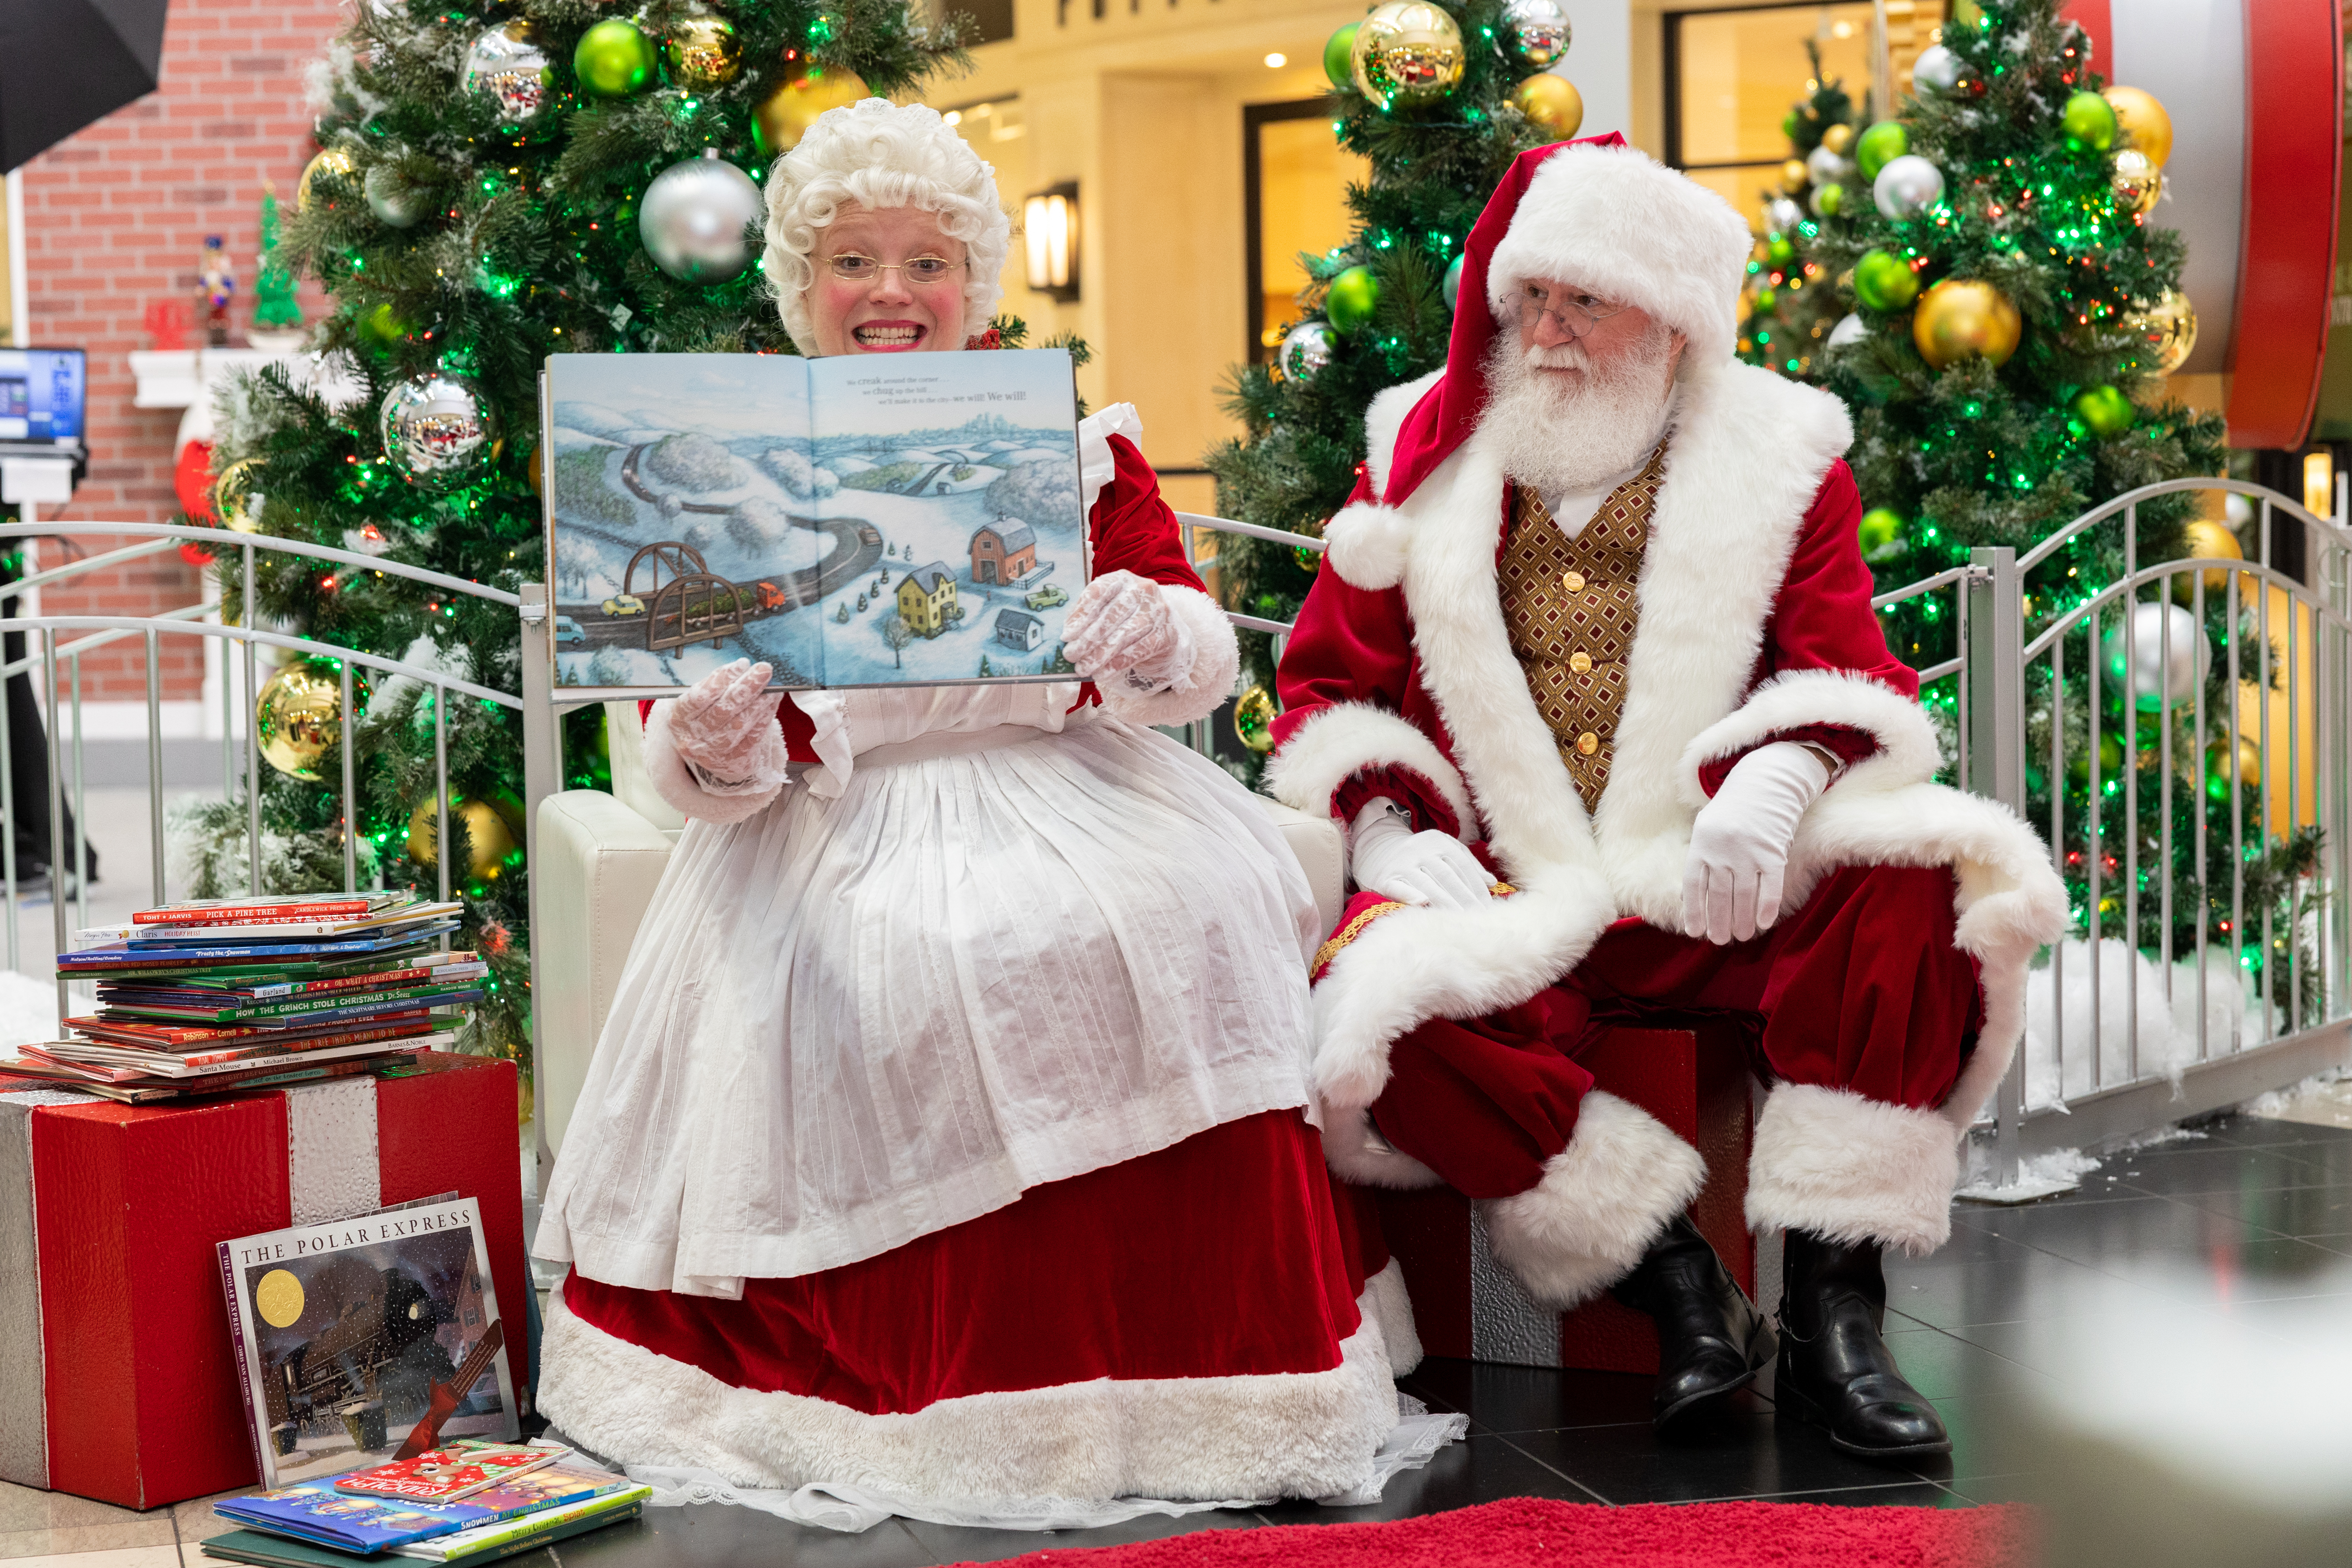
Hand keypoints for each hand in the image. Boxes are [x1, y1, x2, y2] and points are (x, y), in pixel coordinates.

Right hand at [668, 658, 786, 787]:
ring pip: (738, 725)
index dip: (721, 679)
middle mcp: (692, 738)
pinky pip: (752, 738)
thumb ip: (715, 686)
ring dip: (758, 703)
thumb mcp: (698, 703)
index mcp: (678, 718)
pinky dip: (764, 718)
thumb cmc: (703, 718)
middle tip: (764, 670)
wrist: (707, 754)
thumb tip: (743, 667)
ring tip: (772, 686)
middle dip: (746, 687)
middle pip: (722, 710)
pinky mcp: (733, 763)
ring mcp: (713, 753)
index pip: (698, 697)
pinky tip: (771, 703)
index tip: (741, 664)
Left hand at [1064, 571, 1192, 688]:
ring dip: (1099, 655)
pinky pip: (1138, 651)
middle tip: (1071, 656)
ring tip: (1083, 668)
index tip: (1066, 636)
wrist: (1162, 626)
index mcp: (1122, 578)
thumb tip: (1067, 637)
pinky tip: (1102, 673)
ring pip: (1123, 635)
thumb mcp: (1106, 607)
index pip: (1098, 593)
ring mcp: (1158, 611)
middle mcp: (1143, 590)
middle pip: (1110, 616)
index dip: (1081, 615)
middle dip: (1087, 640)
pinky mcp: (1166, 634)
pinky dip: (1117, 664)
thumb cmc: (1125, 616)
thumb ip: (1088, 615)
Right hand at [1349, 799, 1493, 909]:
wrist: (1376, 849)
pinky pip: (1400, 888)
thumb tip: (1492, 883)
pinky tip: (1423, 903)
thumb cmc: (1418, 855)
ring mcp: (1402, 864)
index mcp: (1438, 842)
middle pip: (1448, 877)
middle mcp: (1420, 850)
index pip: (1462, 866)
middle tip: (1479, 918)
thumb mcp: (1442, 850)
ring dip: (1446, 903)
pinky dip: (1411, 895)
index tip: (1488, 907)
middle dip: (1466, 899)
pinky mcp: (1385, 878)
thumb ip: (1467, 863)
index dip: (1476, 887)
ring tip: (1460, 920)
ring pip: (1428, 884)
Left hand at [1680, 741, 1830, 944]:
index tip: (1696, 931)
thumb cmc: (1733, 811)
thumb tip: (1693, 897)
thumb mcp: (1707, 828)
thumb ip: (1702, 858)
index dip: (1695, 910)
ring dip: (1741, 919)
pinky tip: (1763, 922)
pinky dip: (1766, 905)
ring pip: (1743, 894)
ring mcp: (1748, 851)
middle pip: (1719, 894)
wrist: (1764, 783)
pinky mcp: (1772, 851)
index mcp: (1702, 844)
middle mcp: (1722, 850)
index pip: (1695, 885)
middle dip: (1718, 921)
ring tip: (1740, 936)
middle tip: (1720, 941)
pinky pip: (1769, 885)